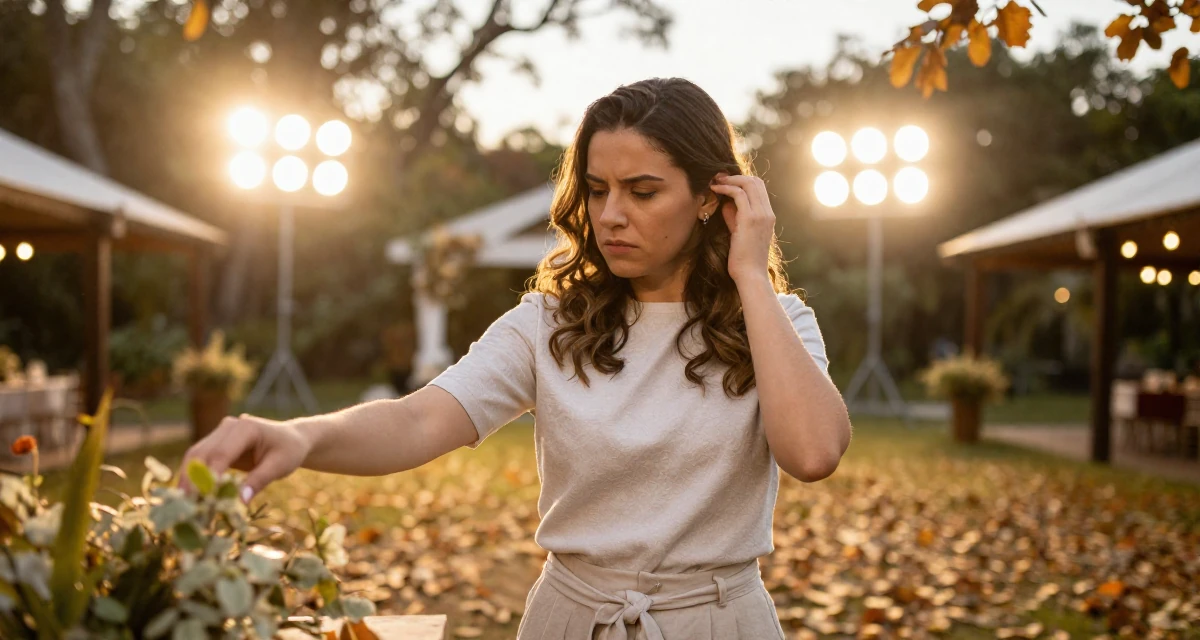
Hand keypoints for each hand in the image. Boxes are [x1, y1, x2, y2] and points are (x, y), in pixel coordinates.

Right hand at [177, 413, 311, 502]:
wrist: (291, 439)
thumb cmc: (289, 451)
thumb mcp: (280, 466)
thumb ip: (258, 481)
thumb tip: (239, 502)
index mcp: (246, 427)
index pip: (222, 453)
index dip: (210, 476)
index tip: (202, 498)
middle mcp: (228, 426)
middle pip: (201, 453)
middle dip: (191, 479)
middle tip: (185, 505)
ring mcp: (219, 433)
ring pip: (195, 456)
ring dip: (187, 479)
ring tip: (183, 504)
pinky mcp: (215, 443)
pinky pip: (199, 460)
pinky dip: (193, 477)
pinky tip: (188, 496)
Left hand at [709, 173, 775, 283]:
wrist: (750, 275)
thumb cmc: (743, 259)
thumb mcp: (739, 232)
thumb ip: (734, 217)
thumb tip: (725, 203)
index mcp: (768, 216)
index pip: (759, 188)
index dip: (742, 181)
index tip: (726, 182)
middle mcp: (768, 213)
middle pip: (756, 181)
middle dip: (736, 176)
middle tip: (718, 177)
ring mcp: (761, 215)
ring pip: (749, 183)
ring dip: (729, 179)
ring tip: (715, 181)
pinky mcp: (750, 219)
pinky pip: (739, 194)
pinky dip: (726, 188)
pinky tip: (715, 189)